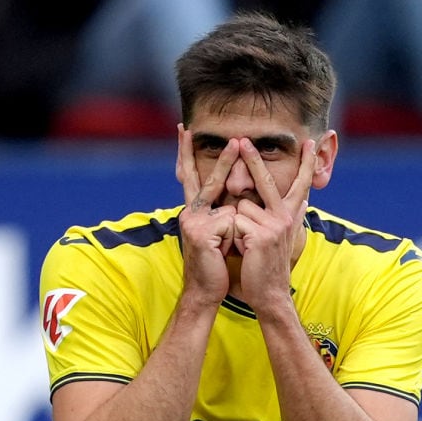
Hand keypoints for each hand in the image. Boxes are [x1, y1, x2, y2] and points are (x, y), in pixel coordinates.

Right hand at [175, 123, 238, 305]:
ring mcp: (193, 221)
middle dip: (224, 160)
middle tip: (236, 139)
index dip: (185, 153)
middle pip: (208, 179)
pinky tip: (220, 256)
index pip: (190, 175)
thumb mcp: (219, 233)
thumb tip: (237, 197)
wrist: (204, 291)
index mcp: (194, 210)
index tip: (183, 129)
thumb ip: (223, 212)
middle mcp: (189, 212)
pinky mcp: (201, 233)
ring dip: (234, 234)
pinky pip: (232, 223)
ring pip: (230, 209)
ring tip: (221, 252)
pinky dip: (234, 240)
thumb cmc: (215, 264)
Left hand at [231, 137, 314, 309]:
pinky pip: (236, 222)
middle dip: (253, 159)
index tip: (311, 142)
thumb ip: (281, 214)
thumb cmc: (268, 264)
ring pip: (242, 207)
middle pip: (267, 181)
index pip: (301, 184)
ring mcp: (275, 225)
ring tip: (245, 245)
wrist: (269, 293)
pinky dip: (233, 236)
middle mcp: (287, 216)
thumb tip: (294, 196)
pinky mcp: (261, 235)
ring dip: (236, 225)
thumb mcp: (278, 236)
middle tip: (243, 139)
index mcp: (291, 215)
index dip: (307, 163)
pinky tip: (243, 252)